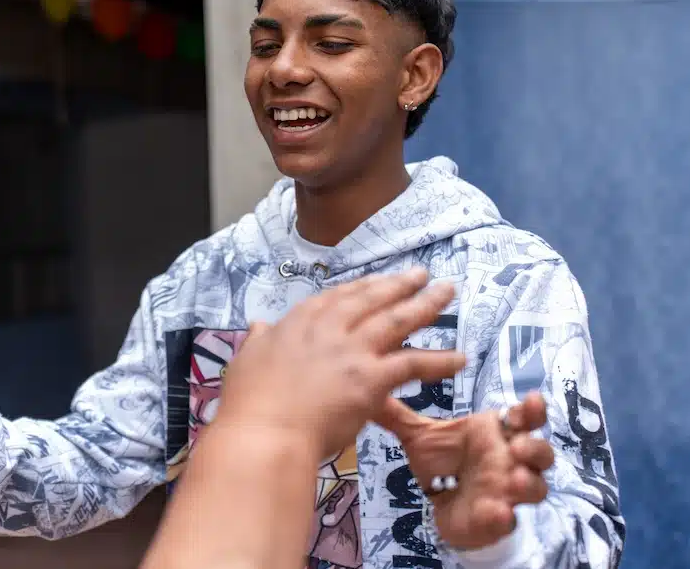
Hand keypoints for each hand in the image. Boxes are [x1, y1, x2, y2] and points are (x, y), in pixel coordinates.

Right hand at [217, 268, 466, 458]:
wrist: (265, 431)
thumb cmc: (250, 402)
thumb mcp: (247, 359)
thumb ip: (258, 339)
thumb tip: (257, 326)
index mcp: (300, 321)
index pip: (338, 297)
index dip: (363, 288)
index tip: (379, 281)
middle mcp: (330, 328)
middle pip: (372, 299)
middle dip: (400, 284)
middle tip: (422, 274)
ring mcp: (353, 350)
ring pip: (398, 320)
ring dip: (426, 305)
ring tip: (447, 292)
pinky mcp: (372, 379)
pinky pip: (413, 364)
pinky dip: (439, 360)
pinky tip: (459, 359)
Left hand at [376, 392, 554, 549]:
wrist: (438, 505)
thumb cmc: (441, 464)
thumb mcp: (420, 437)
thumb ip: (400, 416)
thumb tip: (373, 388)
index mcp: (495, 434)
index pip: (524, 417)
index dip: (532, 409)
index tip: (531, 401)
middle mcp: (509, 460)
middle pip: (541, 451)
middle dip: (536, 447)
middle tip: (517, 446)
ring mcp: (508, 490)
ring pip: (538, 487)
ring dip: (530, 483)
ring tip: (515, 479)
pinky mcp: (499, 519)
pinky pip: (509, 519)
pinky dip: (504, 516)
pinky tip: (497, 511)